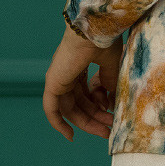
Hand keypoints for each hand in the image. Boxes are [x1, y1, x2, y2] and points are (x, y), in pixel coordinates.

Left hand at [43, 26, 123, 141]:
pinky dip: (58, 124)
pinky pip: (52, 109)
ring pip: (69, 109)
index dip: (98, 107)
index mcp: (79, 65)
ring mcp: (59, 78)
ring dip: (86, 122)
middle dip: (95, 118)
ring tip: (104, 131)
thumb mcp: (111, 65)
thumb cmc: (103, 40)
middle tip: (109, 129)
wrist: (94, 29)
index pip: (85, 93)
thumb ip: (110, 82)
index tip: (113, 115)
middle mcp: (67, 73)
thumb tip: (111, 102)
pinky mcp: (53, 84)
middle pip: (79, 103)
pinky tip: (70, 136)